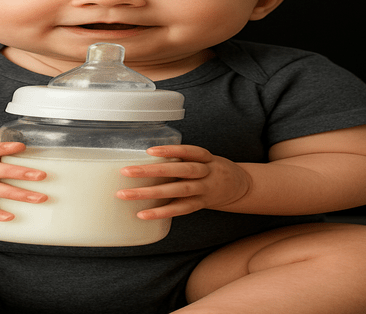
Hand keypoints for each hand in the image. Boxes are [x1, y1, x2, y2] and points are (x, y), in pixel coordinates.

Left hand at [117, 145, 250, 219]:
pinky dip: (161, 212)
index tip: (149, 151)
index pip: (190, 151)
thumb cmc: (211, 168)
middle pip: (179, 170)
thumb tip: (146, 157)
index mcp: (206, 158)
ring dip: (150, 193)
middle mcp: (206, 173)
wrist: (240, 187)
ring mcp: (204, 191)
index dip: (171, 150)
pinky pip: (179, 210)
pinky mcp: (200, 205)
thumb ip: (182, 157)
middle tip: (126, 171)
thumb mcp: (203, 157)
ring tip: (126, 194)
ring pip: (177, 191)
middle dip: (152, 171)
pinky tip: (142, 214)